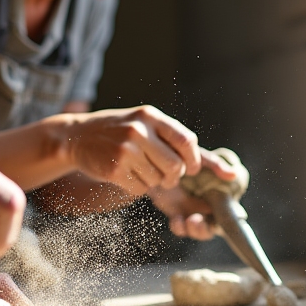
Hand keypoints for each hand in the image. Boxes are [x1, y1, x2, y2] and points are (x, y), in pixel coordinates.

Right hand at [64, 106, 202, 194]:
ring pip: (158, 180)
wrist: (77, 136)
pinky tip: (125, 175)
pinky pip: (139, 189)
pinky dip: (137, 187)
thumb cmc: (118, 131)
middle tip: (165, 177)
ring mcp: (125, 150)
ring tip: (138, 169)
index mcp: (150, 116)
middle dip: (174, 177)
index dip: (194, 160)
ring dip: (152, 182)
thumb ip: (173, 138)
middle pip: (175, 167)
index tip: (191, 169)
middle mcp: (139, 131)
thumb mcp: (143, 123)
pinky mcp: (114, 169)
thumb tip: (228, 170)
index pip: (186, 141)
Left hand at [149, 147, 240, 239]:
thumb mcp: (200, 158)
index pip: (230, 215)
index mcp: (219, 194)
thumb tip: (233, 175)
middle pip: (213, 227)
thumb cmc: (183, 156)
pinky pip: (180, 227)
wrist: (159, 160)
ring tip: (190, 221)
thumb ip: (216, 165)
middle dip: (207, 229)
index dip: (231, 223)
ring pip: (197, 230)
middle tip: (198, 221)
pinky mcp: (176, 213)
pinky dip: (180, 227)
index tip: (223, 221)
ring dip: (196, 230)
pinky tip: (177, 220)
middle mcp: (207, 206)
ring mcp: (192, 211)